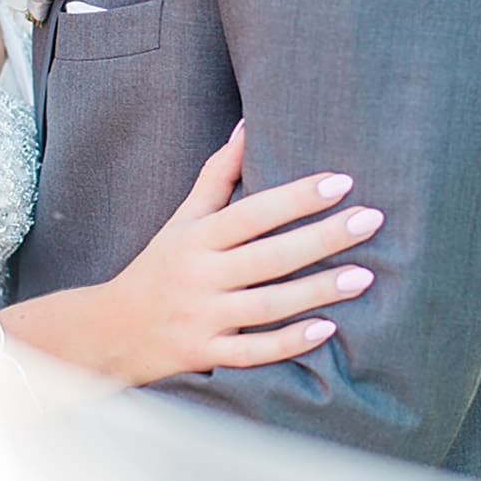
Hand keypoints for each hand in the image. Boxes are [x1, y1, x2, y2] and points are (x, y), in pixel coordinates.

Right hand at [101, 121, 381, 385]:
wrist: (109, 331)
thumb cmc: (159, 267)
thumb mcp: (182, 220)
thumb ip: (216, 176)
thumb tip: (246, 126)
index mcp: (197, 238)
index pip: (252, 213)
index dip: (296, 197)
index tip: (341, 181)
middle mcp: (200, 276)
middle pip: (269, 256)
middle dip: (323, 238)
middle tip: (371, 220)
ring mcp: (202, 317)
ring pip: (267, 304)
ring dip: (318, 291)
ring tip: (365, 275)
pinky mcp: (205, 354)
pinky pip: (252, 351)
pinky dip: (288, 343)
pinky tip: (327, 330)